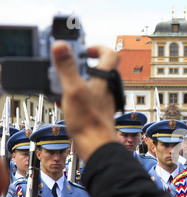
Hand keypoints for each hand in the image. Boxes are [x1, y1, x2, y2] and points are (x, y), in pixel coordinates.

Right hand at [51, 41, 119, 160]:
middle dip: (81, 66)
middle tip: (68, 66)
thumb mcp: (74, 90)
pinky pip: (86, 98)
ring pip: (90, 84)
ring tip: (61, 85)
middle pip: (98, 69)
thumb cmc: (90, 122)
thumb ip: (67, 67)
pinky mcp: (96, 111)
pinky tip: (63, 102)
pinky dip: (74, 96)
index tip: (85, 50)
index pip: (111, 55)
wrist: (96, 146)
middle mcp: (106, 90)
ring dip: (75, 81)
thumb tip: (61, 46)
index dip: (98, 48)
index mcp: (104, 80)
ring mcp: (102, 101)